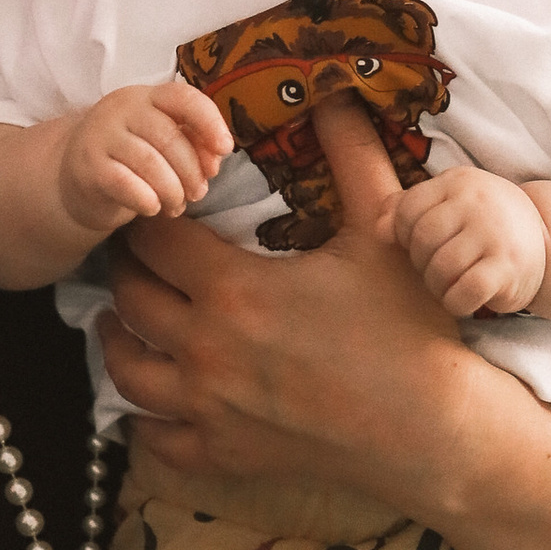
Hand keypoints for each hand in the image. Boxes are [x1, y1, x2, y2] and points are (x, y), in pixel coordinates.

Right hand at [59, 77, 232, 238]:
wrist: (76, 178)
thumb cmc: (130, 159)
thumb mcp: (162, 144)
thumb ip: (192, 144)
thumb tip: (214, 161)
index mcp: (147, 97)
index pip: (182, 97)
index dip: (209, 121)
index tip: (225, 149)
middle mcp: (121, 108)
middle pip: (169, 137)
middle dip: (191, 171)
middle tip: (198, 194)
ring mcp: (100, 135)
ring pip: (150, 163)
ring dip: (172, 191)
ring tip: (177, 206)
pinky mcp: (88, 167)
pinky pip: (125, 184)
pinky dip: (147, 200)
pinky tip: (152, 208)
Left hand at [100, 96, 492, 511]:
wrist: (431, 428)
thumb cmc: (409, 326)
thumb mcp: (383, 230)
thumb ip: (353, 156)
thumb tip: (338, 94)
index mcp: (234, 289)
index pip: (155, 243)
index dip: (148, 222)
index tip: (154, 213)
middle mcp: (205, 349)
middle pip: (130, 301)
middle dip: (125, 273)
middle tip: (133, 257)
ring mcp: (209, 408)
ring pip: (127, 372)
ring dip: (118, 341)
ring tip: (121, 322)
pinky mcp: (224, 455)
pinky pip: (156, 440)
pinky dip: (143, 420)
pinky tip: (148, 401)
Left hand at [392, 163, 547, 318]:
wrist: (545, 240)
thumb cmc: (482, 223)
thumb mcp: (449, 203)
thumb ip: (408, 208)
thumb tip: (378, 230)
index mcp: (458, 182)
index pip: (408, 209)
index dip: (403, 235)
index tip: (418, 246)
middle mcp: (477, 202)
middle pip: (422, 240)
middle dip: (421, 263)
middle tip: (434, 270)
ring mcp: (495, 234)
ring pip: (441, 268)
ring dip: (437, 286)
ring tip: (447, 285)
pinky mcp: (508, 267)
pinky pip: (465, 291)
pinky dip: (456, 303)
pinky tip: (462, 300)